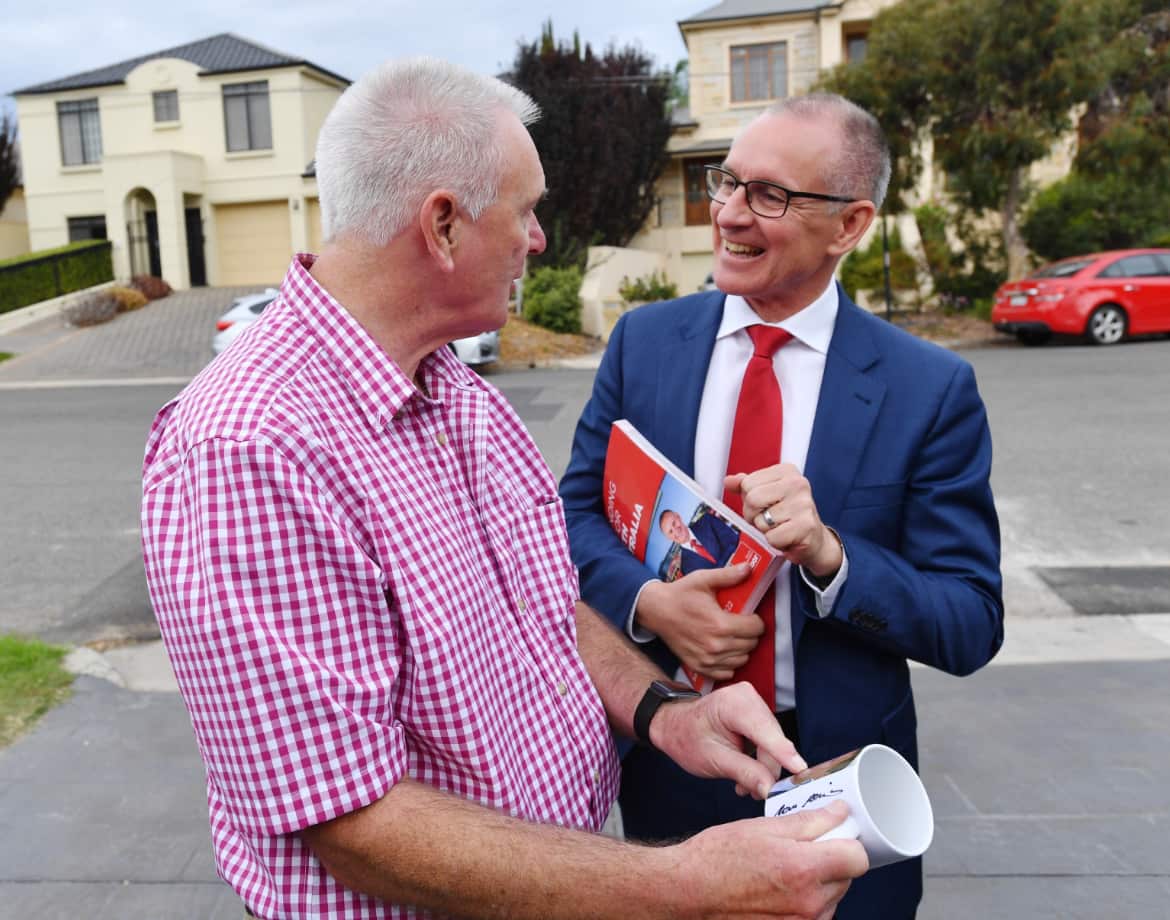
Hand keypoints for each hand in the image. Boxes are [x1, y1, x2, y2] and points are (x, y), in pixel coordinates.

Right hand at [636, 565, 763, 680]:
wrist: (656, 611)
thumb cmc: (680, 594)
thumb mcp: (704, 580)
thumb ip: (728, 575)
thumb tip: (748, 568)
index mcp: (720, 624)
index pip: (756, 628)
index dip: (756, 620)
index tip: (749, 615)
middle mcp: (716, 646)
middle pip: (751, 644)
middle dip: (750, 633)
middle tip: (741, 623)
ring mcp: (708, 659)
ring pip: (742, 659)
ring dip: (741, 648)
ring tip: (732, 636)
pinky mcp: (699, 667)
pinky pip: (726, 672)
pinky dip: (729, 663)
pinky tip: (723, 650)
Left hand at [651, 681, 806, 797]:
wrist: (675, 725)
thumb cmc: (687, 738)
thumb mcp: (712, 760)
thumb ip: (744, 772)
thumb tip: (770, 788)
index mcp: (733, 703)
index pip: (765, 731)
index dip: (783, 753)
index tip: (801, 771)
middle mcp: (748, 697)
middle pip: (772, 742)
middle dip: (765, 770)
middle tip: (751, 793)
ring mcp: (755, 704)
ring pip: (773, 745)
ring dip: (761, 768)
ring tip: (742, 785)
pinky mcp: (758, 714)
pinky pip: (769, 741)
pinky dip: (760, 760)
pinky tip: (746, 773)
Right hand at [675, 803, 867, 918]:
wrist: (691, 890)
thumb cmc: (719, 857)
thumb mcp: (764, 827)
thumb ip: (810, 821)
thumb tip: (839, 812)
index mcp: (803, 870)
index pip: (857, 857)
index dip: (848, 840)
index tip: (836, 834)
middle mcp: (808, 903)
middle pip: (846, 877)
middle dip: (831, 859)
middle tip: (801, 847)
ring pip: (832, 897)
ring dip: (819, 881)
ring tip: (784, 869)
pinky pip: (816, 914)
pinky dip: (806, 900)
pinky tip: (780, 888)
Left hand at [726, 465, 841, 580]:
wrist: (814, 539)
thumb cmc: (787, 516)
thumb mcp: (766, 495)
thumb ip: (746, 486)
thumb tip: (728, 481)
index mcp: (786, 471)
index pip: (747, 483)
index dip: (750, 500)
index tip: (765, 505)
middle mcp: (797, 483)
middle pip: (752, 499)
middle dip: (754, 515)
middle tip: (769, 519)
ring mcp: (803, 504)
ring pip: (761, 520)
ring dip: (765, 530)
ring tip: (780, 527)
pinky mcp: (805, 526)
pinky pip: (771, 537)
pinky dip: (775, 542)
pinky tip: (786, 537)